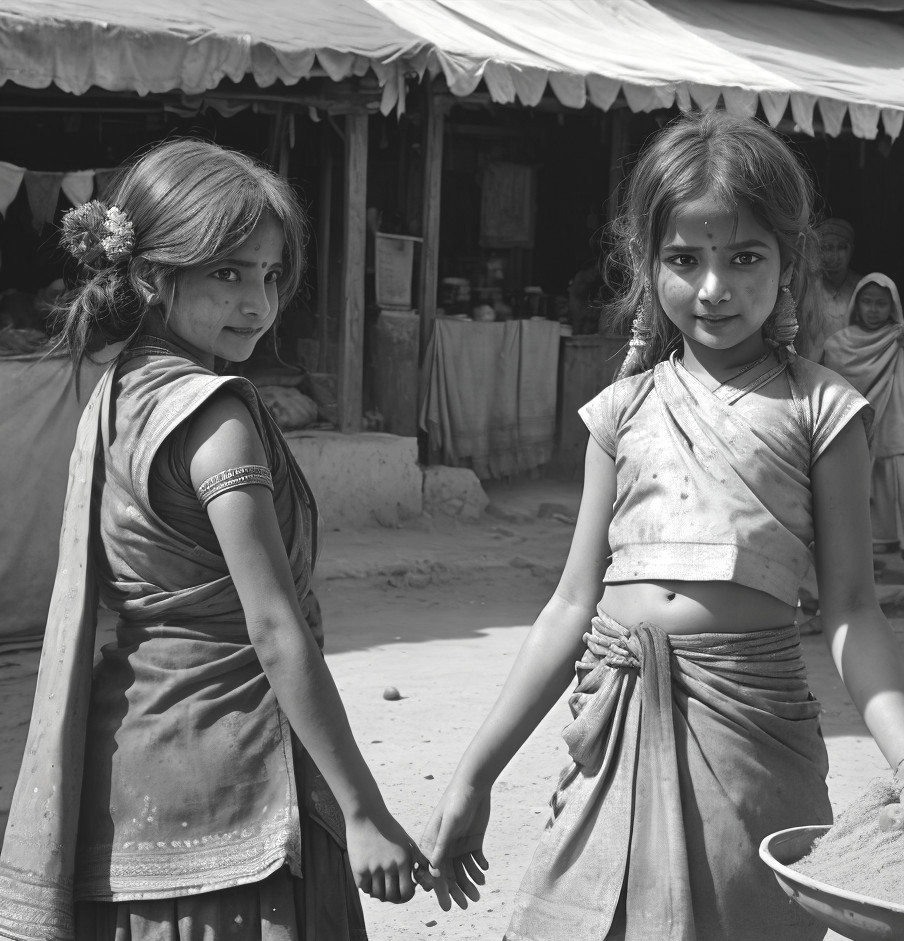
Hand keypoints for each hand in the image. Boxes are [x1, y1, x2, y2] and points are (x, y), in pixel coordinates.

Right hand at [345, 809, 429, 903]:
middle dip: (392, 897)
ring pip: (378, 894)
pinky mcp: (359, 869)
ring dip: (379, 892)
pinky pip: (364, 888)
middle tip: (391, 891)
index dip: (406, 896)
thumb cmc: (389, 828)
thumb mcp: (407, 842)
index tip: (403, 891)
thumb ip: (419, 860)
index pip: (407, 892)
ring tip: (380, 884)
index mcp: (404, 860)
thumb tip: (430, 879)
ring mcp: (373, 869)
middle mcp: (389, 866)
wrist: (366, 815)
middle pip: (391, 896)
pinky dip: (368, 887)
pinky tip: (370, 878)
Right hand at [419, 780, 490, 910]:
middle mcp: (445, 846)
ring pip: (464, 870)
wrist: (474, 785)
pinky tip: (484, 870)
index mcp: (433, 842)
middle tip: (467, 904)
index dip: (441, 890)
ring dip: (471, 881)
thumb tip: (434, 870)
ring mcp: (459, 844)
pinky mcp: (473, 841)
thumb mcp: (449, 823)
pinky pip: (475, 860)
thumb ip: (441, 846)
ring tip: (479, 890)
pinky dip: (479, 868)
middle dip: (458, 890)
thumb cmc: (456, 801)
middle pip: (450, 874)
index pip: (436, 871)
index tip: (448, 906)